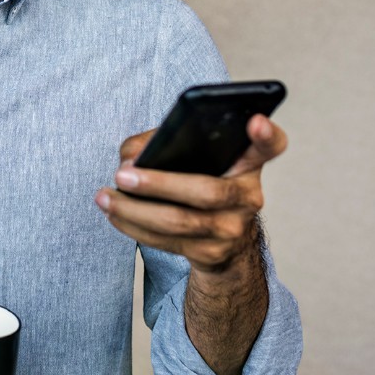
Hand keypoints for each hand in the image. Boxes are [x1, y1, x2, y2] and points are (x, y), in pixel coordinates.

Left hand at [95, 114, 287, 272]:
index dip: (267, 134)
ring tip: (104, 196)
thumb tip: (129, 156)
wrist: (222, 239)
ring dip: (134, 209)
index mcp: (248, 163)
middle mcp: (248, 196)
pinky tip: (114, 212)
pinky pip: (167, 241)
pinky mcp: (212, 253)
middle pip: (207, 191)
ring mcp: (233, 229)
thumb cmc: (201, 180)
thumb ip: (167, 143)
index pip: (270, 146)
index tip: (255, 121)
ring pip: (180, 222)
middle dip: (158, 183)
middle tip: (122, 174)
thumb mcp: (197, 157)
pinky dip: (134, 226)